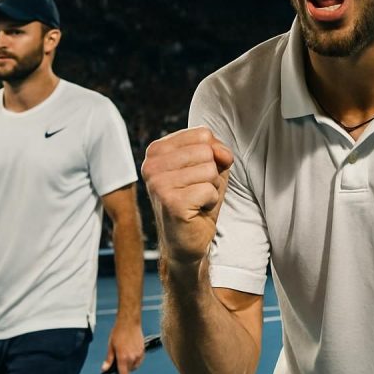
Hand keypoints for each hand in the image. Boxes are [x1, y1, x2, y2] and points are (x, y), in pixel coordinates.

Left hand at [102, 322, 144, 373]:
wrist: (129, 322)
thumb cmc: (119, 332)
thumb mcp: (110, 346)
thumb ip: (109, 360)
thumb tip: (105, 368)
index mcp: (123, 358)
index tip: (118, 372)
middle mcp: (132, 358)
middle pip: (129, 371)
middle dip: (124, 368)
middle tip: (120, 359)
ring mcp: (139, 354)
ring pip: (135, 366)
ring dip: (130, 364)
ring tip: (126, 354)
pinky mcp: (143, 350)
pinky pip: (140, 360)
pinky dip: (136, 359)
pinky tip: (131, 352)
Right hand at [141, 127, 233, 267]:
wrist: (187, 240)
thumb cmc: (197, 200)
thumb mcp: (210, 166)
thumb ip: (217, 150)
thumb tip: (221, 152)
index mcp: (157, 150)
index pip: (202, 133)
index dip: (213, 154)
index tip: (199, 173)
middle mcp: (152, 164)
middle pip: (206, 150)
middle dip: (212, 173)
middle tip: (198, 190)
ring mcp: (158, 183)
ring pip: (209, 170)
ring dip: (211, 188)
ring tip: (197, 200)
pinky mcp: (170, 202)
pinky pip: (209, 190)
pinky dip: (210, 202)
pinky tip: (196, 210)